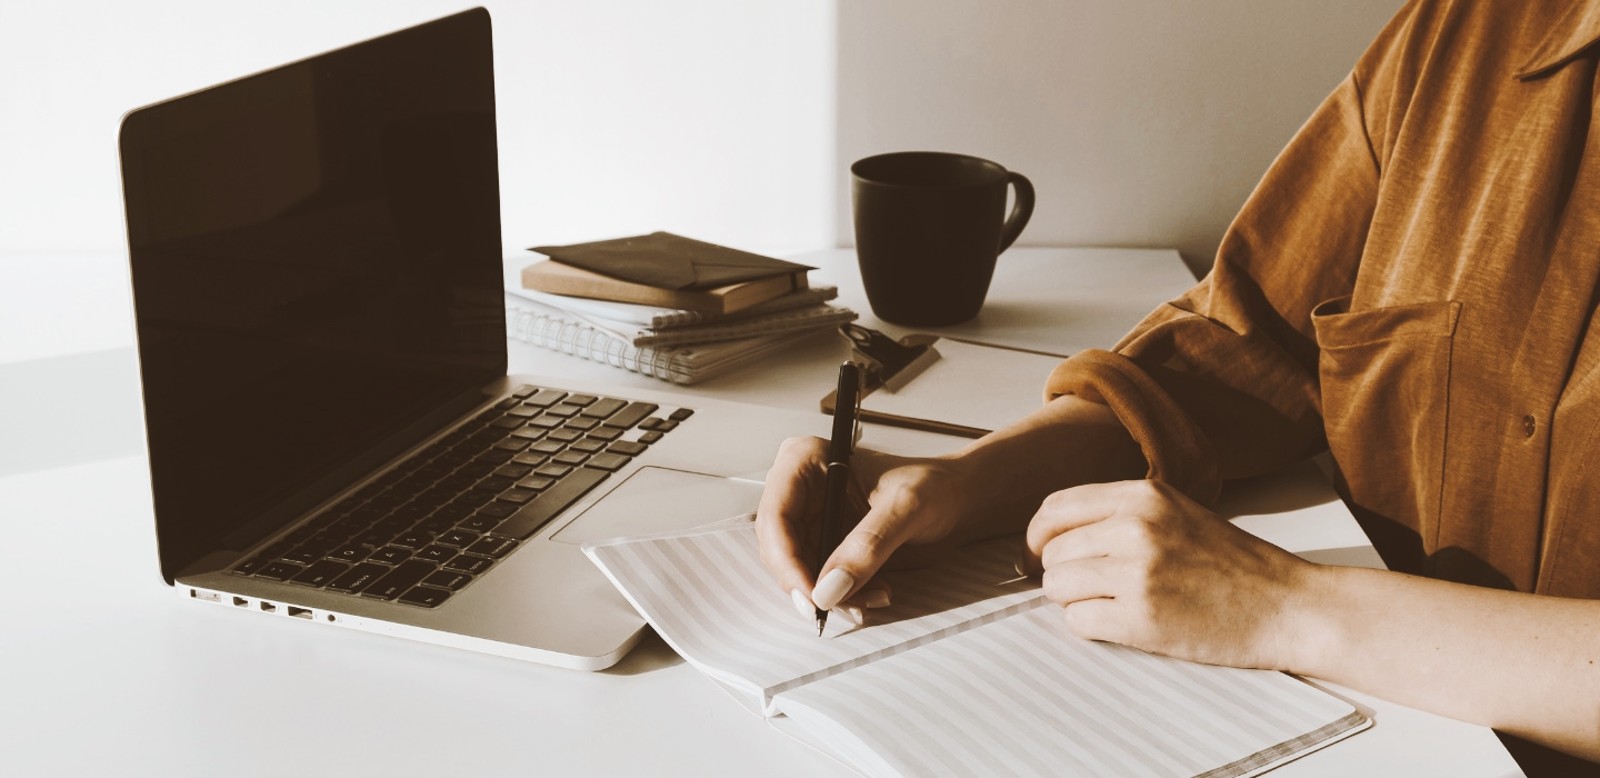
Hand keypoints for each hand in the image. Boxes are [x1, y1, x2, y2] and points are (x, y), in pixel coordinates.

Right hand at [756, 436, 979, 618]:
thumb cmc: (936, 486)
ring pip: (797, 571)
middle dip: (809, 584)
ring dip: (830, 595)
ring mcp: (811, 520)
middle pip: (779, 549)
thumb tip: (829, 589)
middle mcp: (800, 490)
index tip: (812, 596)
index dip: (786, 560)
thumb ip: (868, 545)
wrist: (958, 501)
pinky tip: (875, 593)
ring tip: (873, 597)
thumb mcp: (906, 507)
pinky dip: (843, 596)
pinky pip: (819, 581)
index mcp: (806, 460)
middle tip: (840, 608)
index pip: (776, 516)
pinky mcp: (826, 546)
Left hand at [1022, 479, 1312, 669]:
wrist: (1286, 606)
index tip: (1039, 555)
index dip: (1038, 536)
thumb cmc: (1232, 564)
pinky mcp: (1141, 618)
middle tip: (1087, 588)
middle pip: (1050, 552)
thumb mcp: (1176, 512)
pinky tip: (1121, 623)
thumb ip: (1119, 514)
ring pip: (1057, 587)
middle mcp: (1134, 528)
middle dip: (1060, 574)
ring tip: (1110, 604)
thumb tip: (1051, 535)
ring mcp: (1136, 574)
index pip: (1054, 508)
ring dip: (1074, 601)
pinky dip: (1091, 627)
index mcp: (1142, 496)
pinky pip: (1077, 622)